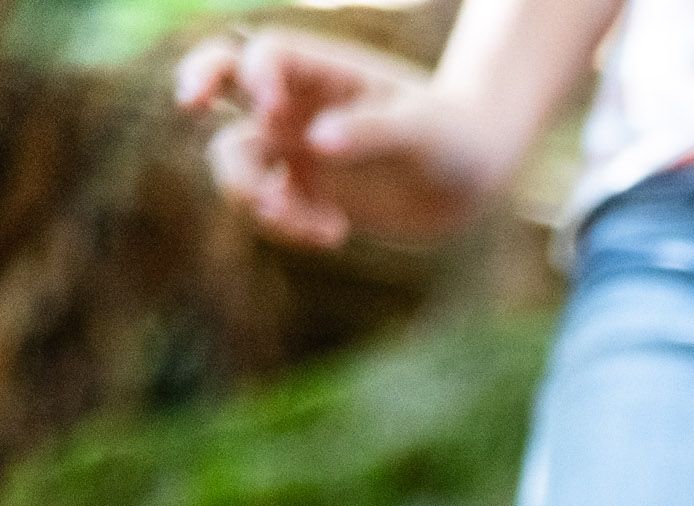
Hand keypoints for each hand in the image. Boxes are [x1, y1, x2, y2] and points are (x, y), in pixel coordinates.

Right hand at [175, 31, 509, 248]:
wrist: (475, 177)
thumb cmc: (453, 134)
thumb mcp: (421, 129)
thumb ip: (371, 130)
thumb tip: (317, 142)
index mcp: (322, 74)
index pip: (261, 55)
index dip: (252, 74)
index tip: (273, 107)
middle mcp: (298, 106)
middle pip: (220, 83)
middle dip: (195, 85)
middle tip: (189, 104)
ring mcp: (297, 148)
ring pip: (235, 157)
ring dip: (244, 187)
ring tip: (288, 212)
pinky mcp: (309, 191)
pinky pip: (271, 208)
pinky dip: (287, 224)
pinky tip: (335, 233)